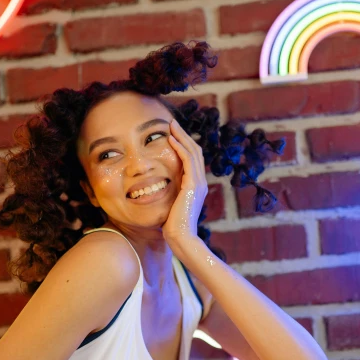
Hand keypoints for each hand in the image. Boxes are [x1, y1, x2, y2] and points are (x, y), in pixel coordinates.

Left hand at [162, 120, 206, 243]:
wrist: (180, 237)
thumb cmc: (172, 226)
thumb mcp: (171, 205)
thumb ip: (170, 194)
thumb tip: (158, 189)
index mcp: (196, 186)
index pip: (192, 159)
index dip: (183, 144)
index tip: (172, 134)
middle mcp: (200, 182)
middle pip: (195, 151)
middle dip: (183, 135)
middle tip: (172, 123)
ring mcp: (198, 183)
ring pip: (192, 152)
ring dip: (181, 136)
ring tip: (171, 125)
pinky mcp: (193, 185)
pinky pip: (187, 160)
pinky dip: (180, 148)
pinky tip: (170, 139)